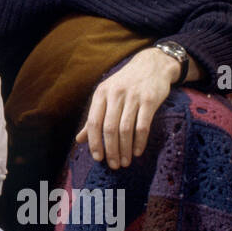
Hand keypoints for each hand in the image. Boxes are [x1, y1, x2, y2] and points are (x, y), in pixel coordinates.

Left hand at [75, 47, 179, 169]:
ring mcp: (133, 97)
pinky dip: (140, 142)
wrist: (152, 64)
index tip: (98, 158)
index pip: (93, 122)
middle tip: (114, 165)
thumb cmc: (126, 83)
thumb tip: (79, 140)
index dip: (94, 142)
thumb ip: (94, 116)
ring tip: (125, 162)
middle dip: (111, 150)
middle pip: (109, 128)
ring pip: (126, 129)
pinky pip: (143, 126)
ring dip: (125, 149)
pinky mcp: (150, 100)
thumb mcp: (107, 95)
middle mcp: (115, 94)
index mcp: (101, 93)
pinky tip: (138, 152)